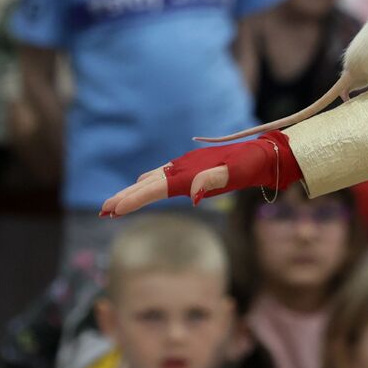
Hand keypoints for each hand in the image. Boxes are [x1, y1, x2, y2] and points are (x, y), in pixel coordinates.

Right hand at [100, 131, 297, 216]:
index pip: (154, 188)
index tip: (113, 210)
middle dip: (125, 198)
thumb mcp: (236, 172)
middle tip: (104, 212)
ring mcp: (187, 167)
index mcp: (189, 172)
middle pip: (147, 185)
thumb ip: (214, 179)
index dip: (133, 199)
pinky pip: (164, 177)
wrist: (264, 155)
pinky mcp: (193, 168)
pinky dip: (148, 184)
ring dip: (134, 192)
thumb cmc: (251, 165)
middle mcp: (183, 168)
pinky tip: (144, 185)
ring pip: (153, 180)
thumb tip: (192, 193)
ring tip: (116, 204)